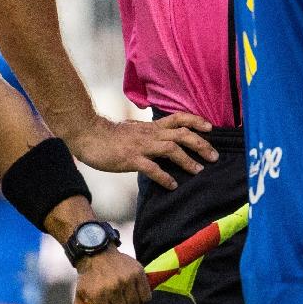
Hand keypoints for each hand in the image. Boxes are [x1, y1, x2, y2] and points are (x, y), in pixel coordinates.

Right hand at [62, 111, 216, 191]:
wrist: (87, 134)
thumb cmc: (110, 135)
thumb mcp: (135, 130)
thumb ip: (150, 134)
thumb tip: (162, 139)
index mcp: (152, 127)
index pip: (179, 118)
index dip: (196, 121)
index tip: (210, 127)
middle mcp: (150, 134)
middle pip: (182, 134)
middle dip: (201, 144)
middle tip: (215, 156)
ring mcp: (141, 146)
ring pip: (171, 149)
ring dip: (187, 160)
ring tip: (199, 170)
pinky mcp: (130, 159)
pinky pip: (151, 168)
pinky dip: (164, 177)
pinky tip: (172, 185)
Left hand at [74, 247, 150, 303]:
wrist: (97, 254)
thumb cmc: (89, 280)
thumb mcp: (82, 300)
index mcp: (97, 296)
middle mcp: (113, 288)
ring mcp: (127, 280)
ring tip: (123, 299)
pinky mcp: (139, 273)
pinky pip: (146, 297)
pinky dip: (141, 299)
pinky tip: (133, 293)